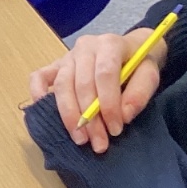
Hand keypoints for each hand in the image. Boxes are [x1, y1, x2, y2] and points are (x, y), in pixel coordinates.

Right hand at [27, 27, 163, 153]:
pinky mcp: (56, 65)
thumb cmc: (139, 64)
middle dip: (90, 118)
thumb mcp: (150, 75)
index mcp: (109, 44)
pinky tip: (41, 109)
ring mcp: (68, 56)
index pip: (104, 74)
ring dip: (69, 115)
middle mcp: (85, 47)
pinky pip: (39, 76)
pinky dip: (37, 92)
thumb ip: (140, 93)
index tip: (116, 129)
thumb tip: (123, 115)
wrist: (131, 50)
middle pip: (81, 83)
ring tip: (80, 139)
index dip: (109, 104)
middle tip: (99, 143)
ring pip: (62, 85)